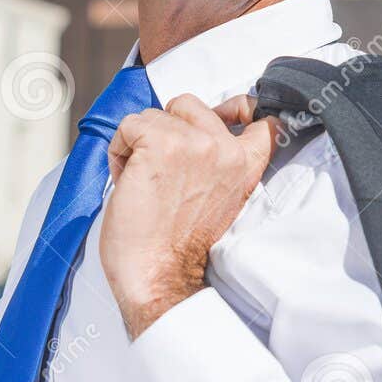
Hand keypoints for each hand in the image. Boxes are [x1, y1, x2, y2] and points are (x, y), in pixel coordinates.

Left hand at [100, 93, 279, 338]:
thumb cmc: (178, 246)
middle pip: (188, 103)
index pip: (262, 120)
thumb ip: (217, 162)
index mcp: (244, 165)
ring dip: (138, 144)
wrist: (158, 277)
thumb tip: (195, 130)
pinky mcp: (160, 144)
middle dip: (167, 128)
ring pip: (152, 115)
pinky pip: (129, 125)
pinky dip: (119, 150)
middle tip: (161, 170)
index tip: (229, 115)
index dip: (240, 109)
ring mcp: (194, 143)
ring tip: (142, 181)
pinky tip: (127, 180)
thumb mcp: (219, 199)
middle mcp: (225, 149)